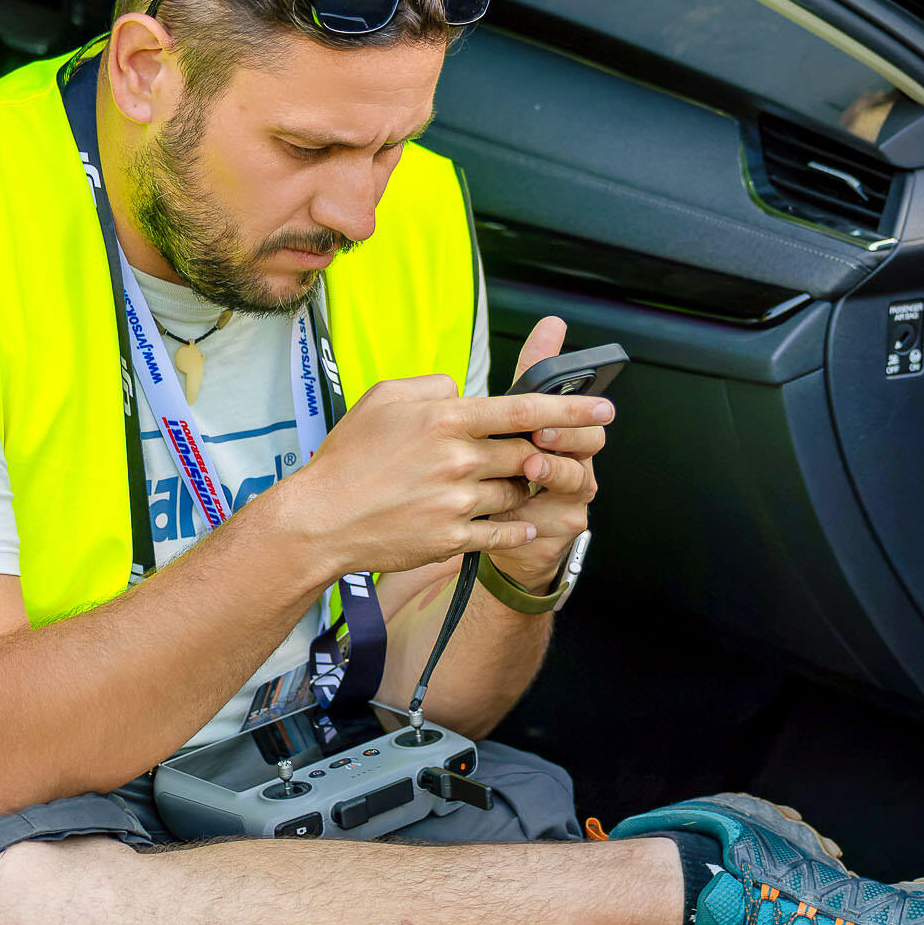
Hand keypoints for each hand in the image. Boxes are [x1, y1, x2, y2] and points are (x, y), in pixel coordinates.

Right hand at [265, 328, 615, 579]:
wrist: (320, 520)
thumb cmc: (349, 457)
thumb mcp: (384, 398)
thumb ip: (434, 387)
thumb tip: (465, 392)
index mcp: (447, 419)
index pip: (525, 411)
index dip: (571, 410)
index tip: (603, 409)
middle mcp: (460, 459)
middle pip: (528, 454)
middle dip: (544, 455)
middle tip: (546, 454)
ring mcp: (459, 501)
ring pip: (518, 493)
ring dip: (519, 489)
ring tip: (498, 485)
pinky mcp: (454, 537)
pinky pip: (503, 530)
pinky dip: (516, 526)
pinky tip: (517, 521)